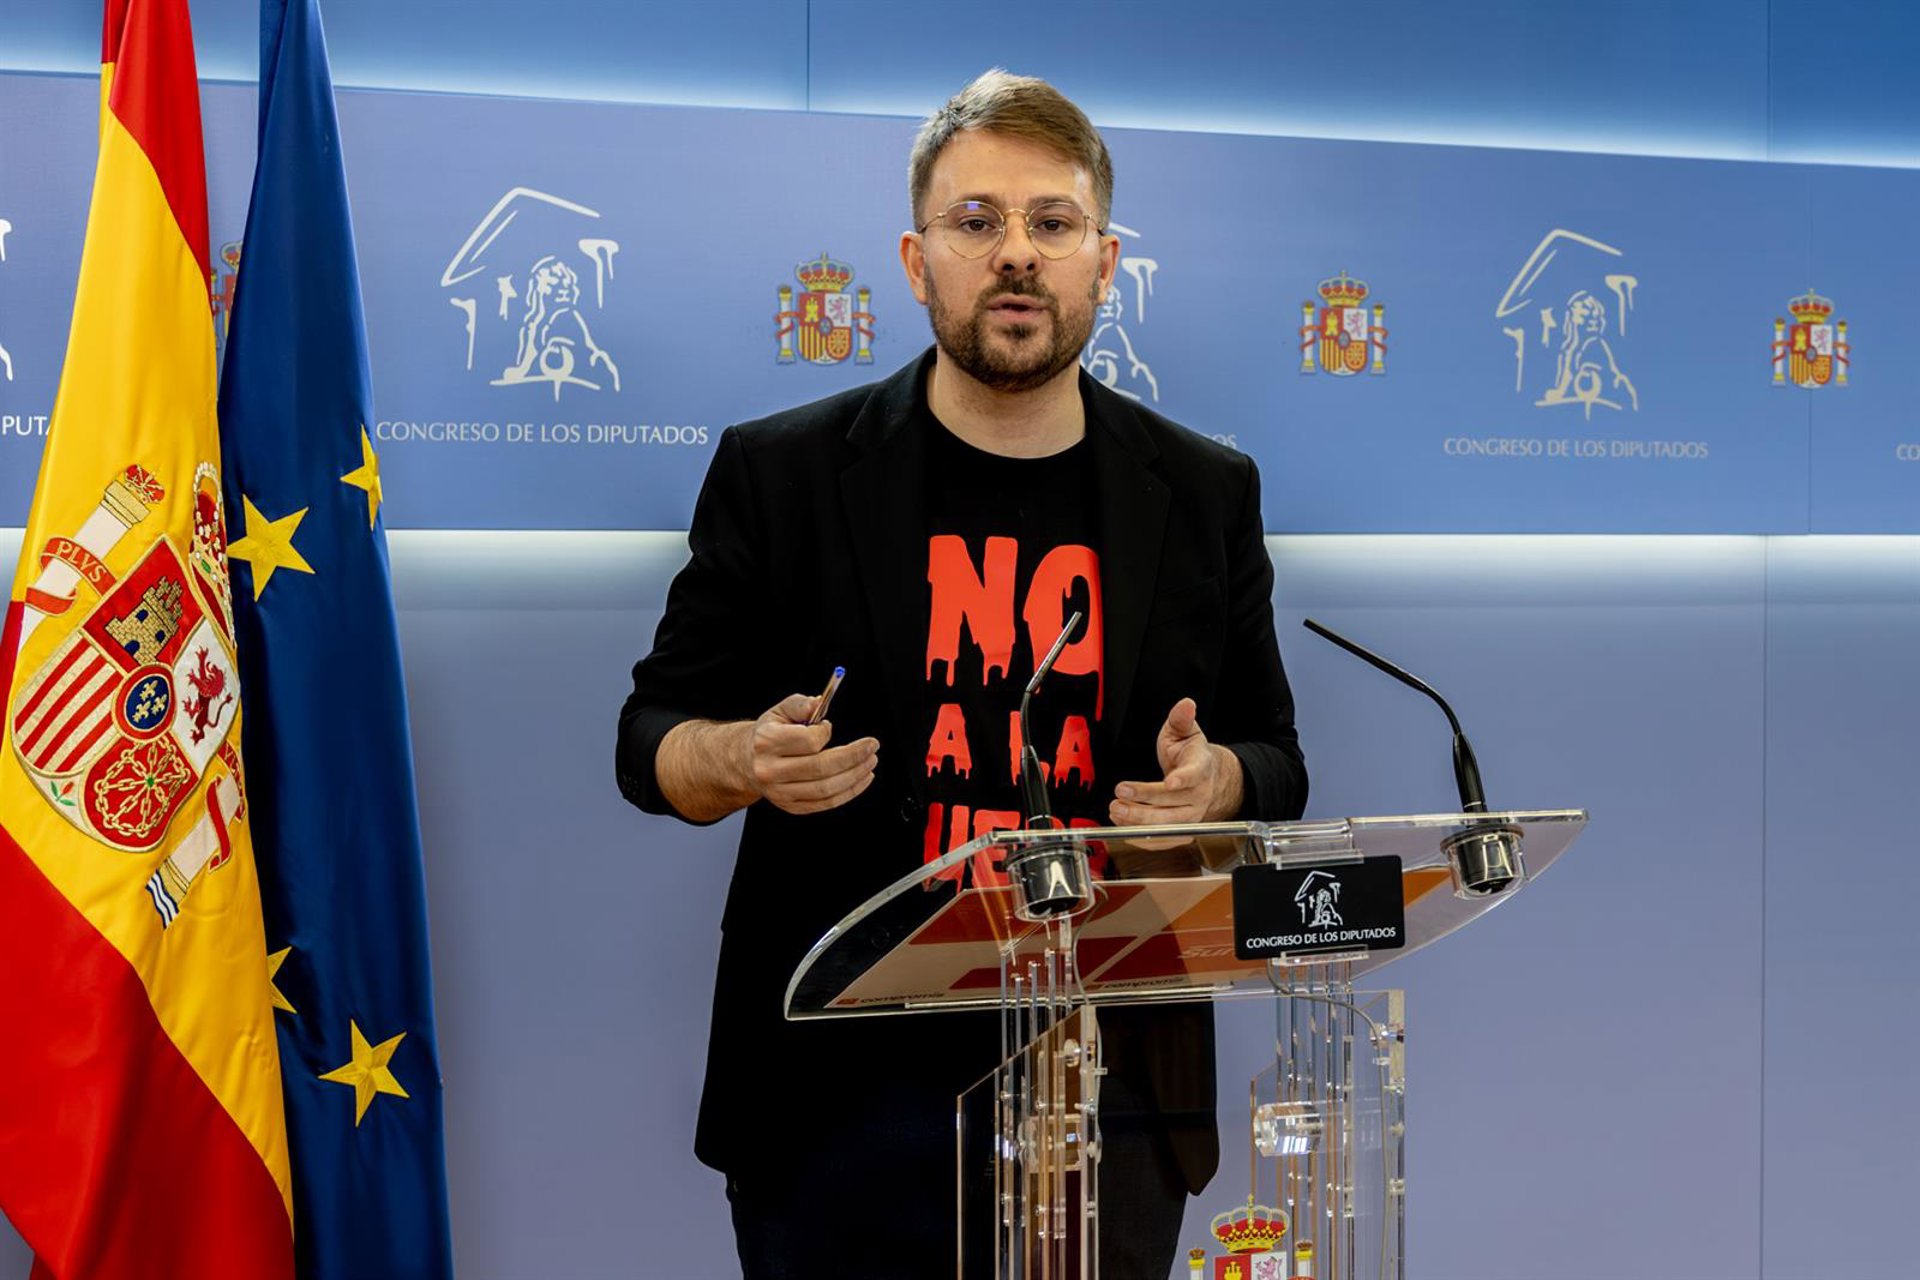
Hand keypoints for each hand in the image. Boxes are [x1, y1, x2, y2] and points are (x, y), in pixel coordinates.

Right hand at [744, 693, 879, 815]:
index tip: (829, 727)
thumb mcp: (779, 711)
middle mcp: (770, 770)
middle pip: (821, 768)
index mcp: (766, 742)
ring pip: (826, 789)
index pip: (807, 741)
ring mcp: (779, 792)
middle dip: (853, 757)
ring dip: (855, 775)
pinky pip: (825, 803)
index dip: (826, 733)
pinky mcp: (790, 806)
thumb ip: (801, 705)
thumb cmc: (768, 734)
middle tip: (872, 747)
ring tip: (870, 762)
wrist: (746, 762)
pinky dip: (849, 792)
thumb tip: (819, 702)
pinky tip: (861, 778)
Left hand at [1108, 697, 1242, 825]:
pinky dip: (1143, 837)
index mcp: (1201, 769)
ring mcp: (1191, 816)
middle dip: (1144, 801)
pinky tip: (1124, 827)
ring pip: (1167, 825)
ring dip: (1139, 821)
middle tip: (1119, 795)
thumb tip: (1185, 704)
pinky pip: (1164, 840)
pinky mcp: (1182, 830)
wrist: (1206, 778)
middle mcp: (1199, 795)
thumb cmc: (1191, 755)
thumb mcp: (1185, 732)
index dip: (1182, 779)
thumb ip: (1181, 719)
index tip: (1170, 781)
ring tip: (1116, 811)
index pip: (1194, 775)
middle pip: (1173, 804)